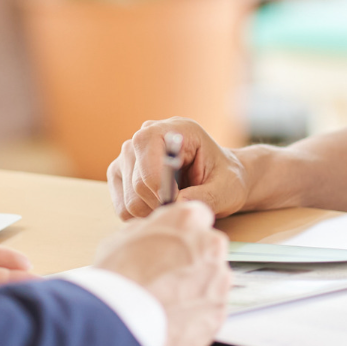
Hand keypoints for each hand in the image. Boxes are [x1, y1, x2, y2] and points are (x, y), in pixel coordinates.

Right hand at [92, 201, 230, 345]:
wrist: (119, 323)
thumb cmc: (116, 277)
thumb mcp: (123, 237)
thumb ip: (150, 232)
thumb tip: (155, 236)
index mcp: (187, 221)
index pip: (198, 216)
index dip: (184, 231)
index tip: (176, 242)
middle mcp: (210, 246)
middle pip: (209, 249)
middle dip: (193, 259)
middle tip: (168, 275)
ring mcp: (218, 282)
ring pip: (213, 280)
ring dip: (197, 287)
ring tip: (167, 300)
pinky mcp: (218, 312)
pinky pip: (210, 308)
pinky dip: (196, 313)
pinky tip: (173, 317)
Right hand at [108, 118, 247, 219]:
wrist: (219, 182)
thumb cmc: (225, 180)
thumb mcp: (226, 189)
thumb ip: (205, 196)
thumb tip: (177, 202)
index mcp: (174, 128)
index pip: (146, 146)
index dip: (159, 181)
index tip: (179, 201)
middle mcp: (145, 136)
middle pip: (138, 181)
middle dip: (161, 203)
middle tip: (183, 208)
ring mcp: (128, 156)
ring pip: (129, 199)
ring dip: (153, 213)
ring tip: (174, 207)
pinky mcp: (120, 175)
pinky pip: (122, 207)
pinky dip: (142, 217)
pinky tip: (161, 209)